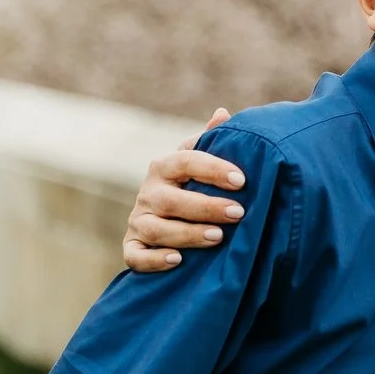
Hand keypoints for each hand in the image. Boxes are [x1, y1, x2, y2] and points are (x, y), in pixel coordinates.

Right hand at [121, 109, 243, 271]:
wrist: (165, 218)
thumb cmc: (192, 186)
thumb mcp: (200, 163)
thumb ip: (211, 141)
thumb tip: (223, 113)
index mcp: (164, 167)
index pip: (185, 161)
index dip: (213, 169)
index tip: (242, 180)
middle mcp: (148, 193)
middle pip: (171, 200)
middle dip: (206, 207)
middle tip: (238, 213)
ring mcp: (138, 221)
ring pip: (155, 229)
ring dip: (188, 234)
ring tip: (219, 237)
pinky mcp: (132, 247)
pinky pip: (135, 256)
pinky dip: (154, 260)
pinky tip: (177, 260)